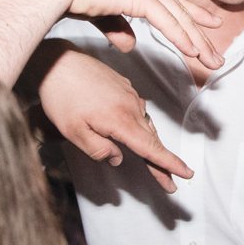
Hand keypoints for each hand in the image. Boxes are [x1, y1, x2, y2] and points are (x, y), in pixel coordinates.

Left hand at [29, 44, 190, 192]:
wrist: (57, 61)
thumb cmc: (61, 96)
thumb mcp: (73, 132)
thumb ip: (98, 150)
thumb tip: (117, 159)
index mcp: (121, 120)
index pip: (150, 148)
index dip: (169, 164)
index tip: (186, 174)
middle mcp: (131, 106)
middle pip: (152, 139)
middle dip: (162, 163)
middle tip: (169, 183)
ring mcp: (129, 94)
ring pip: (145, 125)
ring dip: (149, 144)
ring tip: (152, 162)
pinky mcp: (124, 86)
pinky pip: (137, 110)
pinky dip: (139, 125)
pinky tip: (131, 131)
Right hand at [49, 0, 224, 68]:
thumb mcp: (101, 14)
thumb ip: (117, 28)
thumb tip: (130, 46)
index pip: (171, 2)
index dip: (193, 14)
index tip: (211, 23)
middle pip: (181, 12)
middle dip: (202, 35)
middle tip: (218, 55)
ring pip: (179, 19)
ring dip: (197, 42)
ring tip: (212, 60)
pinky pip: (166, 21)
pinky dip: (181, 37)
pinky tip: (193, 51)